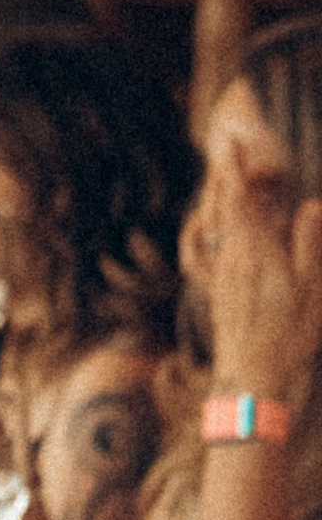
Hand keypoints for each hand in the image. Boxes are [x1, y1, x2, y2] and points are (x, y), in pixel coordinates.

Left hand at [191, 140, 321, 408]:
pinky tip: (214, 228)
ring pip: (214, 227)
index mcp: (253, 250)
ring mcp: (219, 274)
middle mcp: (229, 257)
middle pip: (221, 208)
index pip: (238, 199)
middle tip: (227, 152)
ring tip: (226, 182)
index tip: (227, 143)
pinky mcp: (216, 290)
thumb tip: (312, 204)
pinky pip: (207, 249)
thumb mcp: (313, 288)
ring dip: (219, 201)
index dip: (233, 170)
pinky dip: (210, 230)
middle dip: (224, 179)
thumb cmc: (288, 333)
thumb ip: (310, 243)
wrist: (251, 375)